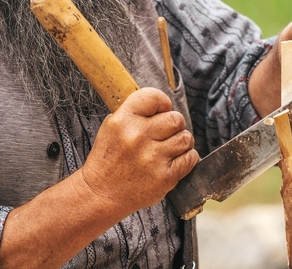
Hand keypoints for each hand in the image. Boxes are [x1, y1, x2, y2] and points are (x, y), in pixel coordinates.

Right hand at [79, 88, 198, 213]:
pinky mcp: (165, 177)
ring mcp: (153, 157)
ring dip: (182, 141)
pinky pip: (190, 158)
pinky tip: (175, 159)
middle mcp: (138, 136)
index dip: (162, 103)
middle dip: (174, 124)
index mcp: (123, 121)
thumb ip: (134, 113)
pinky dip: (187, 157)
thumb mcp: (111, 128)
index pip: (154, 97)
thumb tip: (162, 106)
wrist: (101, 193)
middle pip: (175, 118)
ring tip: (171, 147)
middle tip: (166, 133)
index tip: (162, 110)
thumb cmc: (108, 160)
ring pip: (186, 138)